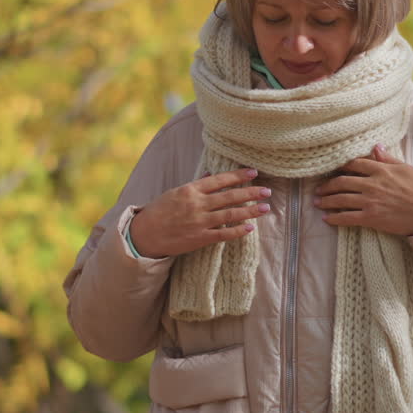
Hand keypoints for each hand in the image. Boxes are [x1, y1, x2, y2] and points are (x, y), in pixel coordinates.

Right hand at [130, 169, 271, 257]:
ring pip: (230, 214)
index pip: (220, 180)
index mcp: (191, 190)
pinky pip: (223, 234)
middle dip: (251, 192)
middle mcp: (197, 204)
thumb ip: (196, 186)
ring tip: (265, 208)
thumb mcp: (175, 193)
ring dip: (250, 211)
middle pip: (230, 196)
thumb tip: (211, 176)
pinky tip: (250, 228)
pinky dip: (237, 231)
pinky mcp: (199, 238)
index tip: (254, 173)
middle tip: (267, 191)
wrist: (145, 234)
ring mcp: (199, 222)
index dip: (238, 176)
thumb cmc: (159, 211)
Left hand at [314, 144, 412, 235]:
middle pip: (342, 181)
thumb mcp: (405, 168)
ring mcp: (370, 201)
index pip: (353, 164)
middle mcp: (371, 184)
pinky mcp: (371, 218)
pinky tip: (326, 219)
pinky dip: (334, 218)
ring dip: (326, 201)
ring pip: (341, 199)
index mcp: (380, 170)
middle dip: (327, 185)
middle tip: (318, 188)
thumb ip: (387, 159)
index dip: (339, 167)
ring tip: (317, 202)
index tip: (331, 170)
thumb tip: (375, 147)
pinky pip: (347, 218)